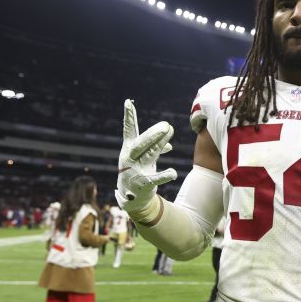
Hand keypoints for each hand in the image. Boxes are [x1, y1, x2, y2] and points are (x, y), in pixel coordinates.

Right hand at [115, 99, 177, 216]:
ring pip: (149, 155)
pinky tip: (172, 173)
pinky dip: (164, 175)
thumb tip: (169, 143)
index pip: (129, 131)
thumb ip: (155, 148)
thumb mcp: (145, 158)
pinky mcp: (142, 184)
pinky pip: (154, 178)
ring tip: (170, 132)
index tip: (128, 102)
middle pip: (141, 143)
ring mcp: (135, 171)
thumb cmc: (138, 172)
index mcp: (129, 149)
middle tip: (166, 125)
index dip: (129, 117)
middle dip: (153, 134)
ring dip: (161, 144)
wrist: (132, 199)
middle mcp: (129, 158)